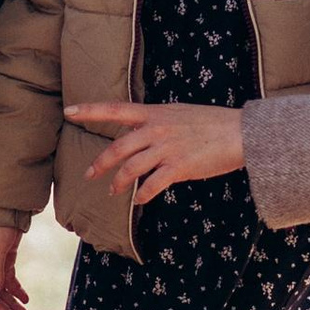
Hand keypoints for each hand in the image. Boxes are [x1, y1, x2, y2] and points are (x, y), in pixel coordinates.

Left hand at [69, 100, 245, 201]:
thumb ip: (155, 121)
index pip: (115, 109)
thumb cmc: (211, 123)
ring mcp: (167, 148)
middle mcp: (157, 129)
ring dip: (118, 183)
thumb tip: (135, 132)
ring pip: (131, 169)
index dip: (90, 110)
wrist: (240, 133)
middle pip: (117, 148)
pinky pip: (152, 185)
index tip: (69, 111)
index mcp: (155, 113)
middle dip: (99, 165)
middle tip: (89, 176)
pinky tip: (140, 201)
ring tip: (114, 191)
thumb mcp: (179, 113)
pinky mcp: (179, 167)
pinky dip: (142, 196)